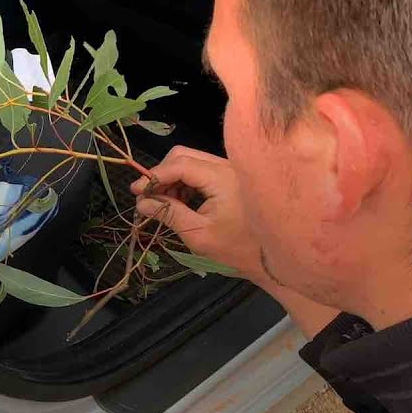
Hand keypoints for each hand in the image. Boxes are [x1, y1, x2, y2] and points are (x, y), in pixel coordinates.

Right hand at [131, 147, 340, 336]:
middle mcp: (226, 166)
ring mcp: (230, 171)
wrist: (275, 256)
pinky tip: (179, 202)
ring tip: (162, 203)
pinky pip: (201, 171)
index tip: (136, 192)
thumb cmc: (238, 248)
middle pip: (183, 156)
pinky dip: (185, 183)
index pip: (179, 164)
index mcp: (221, 178)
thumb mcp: (198, 235)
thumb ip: (169, 214)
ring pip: (191, 162)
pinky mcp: (231, 178)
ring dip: (172, 179)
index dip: (154, 176)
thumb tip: (142, 203)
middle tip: (148, 198)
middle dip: (162, 174)